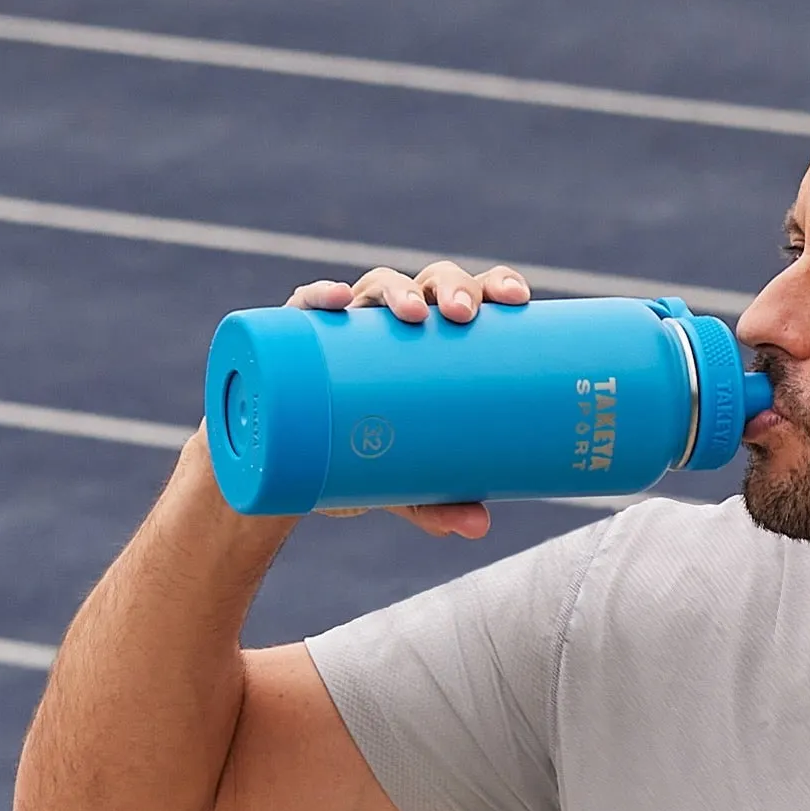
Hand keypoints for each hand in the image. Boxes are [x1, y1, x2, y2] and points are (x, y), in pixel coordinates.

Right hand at [285, 261, 532, 538]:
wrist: (291, 470)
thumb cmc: (366, 460)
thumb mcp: (407, 487)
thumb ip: (441, 505)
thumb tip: (479, 527)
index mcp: (437, 342)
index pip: (473, 298)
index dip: (496, 285)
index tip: (518, 299)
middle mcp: (396, 324)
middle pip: (431, 284)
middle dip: (450, 289)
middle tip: (463, 317)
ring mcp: (348, 325)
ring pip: (376, 285)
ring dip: (396, 290)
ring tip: (411, 316)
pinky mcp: (297, 335)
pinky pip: (304, 306)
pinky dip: (318, 296)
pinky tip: (336, 300)